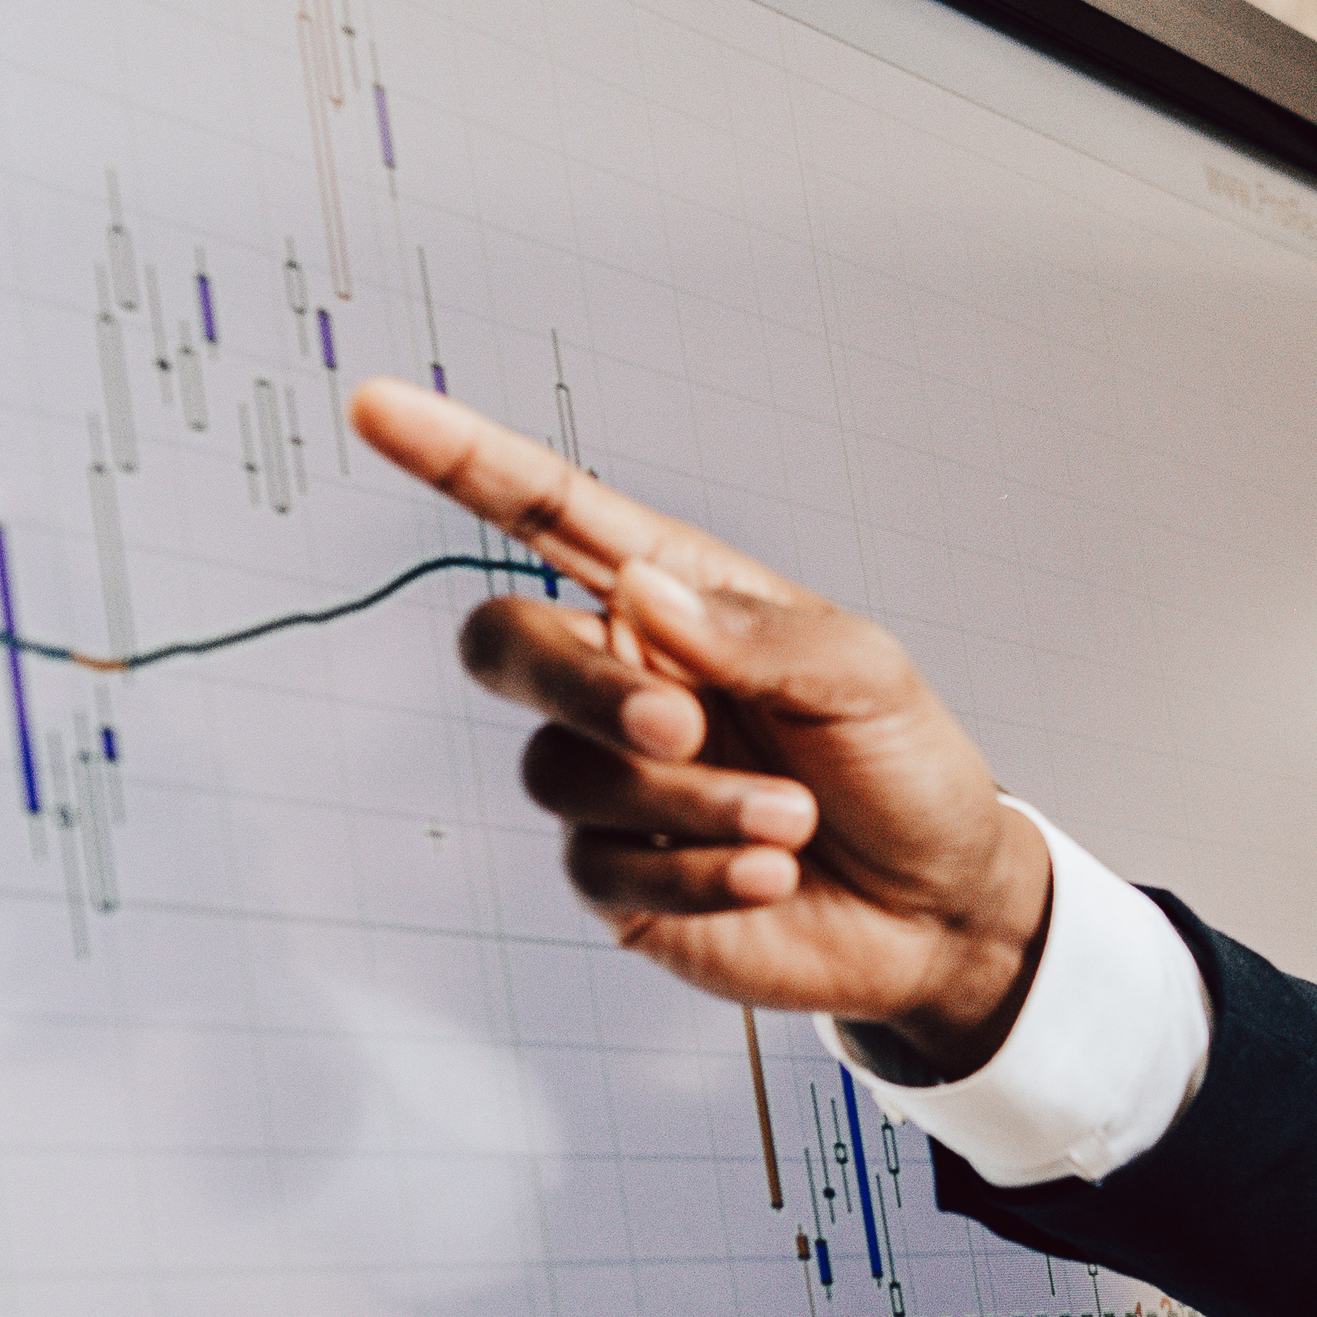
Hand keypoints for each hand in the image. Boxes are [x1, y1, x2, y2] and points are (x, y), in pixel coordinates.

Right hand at [350, 379, 1051, 1071]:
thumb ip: (751, 633)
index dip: (459, 460)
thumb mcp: (863, 676)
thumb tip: (635, 590)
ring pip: (560, 768)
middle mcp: (625, 677)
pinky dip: (693, 869)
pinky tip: (766, 873)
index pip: (548, 516)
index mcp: (676, 598)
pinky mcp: (617, 877)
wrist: (938, 909)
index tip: (378, 407)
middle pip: (506, 645)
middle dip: (579, 684)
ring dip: (685, 798)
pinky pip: (600, 863)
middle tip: (680, 724)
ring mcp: (613, 781)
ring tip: (791, 821)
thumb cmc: (903, 768)